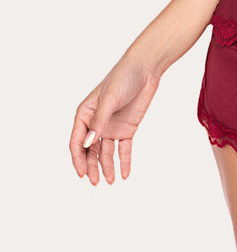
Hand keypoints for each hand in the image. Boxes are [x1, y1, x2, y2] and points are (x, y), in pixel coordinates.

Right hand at [69, 52, 161, 185]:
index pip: (76, 141)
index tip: (81, 173)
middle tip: (95, 182)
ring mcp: (112, 127)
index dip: (77, 159)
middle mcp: (96, 123)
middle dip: (91, 167)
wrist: (145, 70)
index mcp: (85, 114)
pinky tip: (124, 174)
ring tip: (110, 181)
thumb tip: (87, 144)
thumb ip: (99, 122)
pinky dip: (124, 161)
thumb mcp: (109, 100)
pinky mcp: (127, 128)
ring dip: (106, 167)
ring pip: (105, 152)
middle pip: (90, 151)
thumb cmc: (122, 78)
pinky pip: (124, 149)